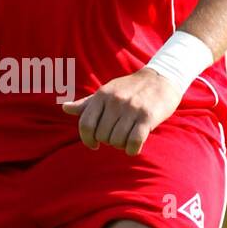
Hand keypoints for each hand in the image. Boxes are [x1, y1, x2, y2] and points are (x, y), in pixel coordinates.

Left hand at [61, 68, 182, 154]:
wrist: (162, 78)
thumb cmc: (130, 88)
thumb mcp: (107, 91)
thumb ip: (86, 103)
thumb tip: (64, 108)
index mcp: (102, 95)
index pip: (85, 125)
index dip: (87, 140)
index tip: (94, 144)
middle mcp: (115, 101)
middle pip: (102, 136)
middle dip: (109, 141)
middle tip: (118, 135)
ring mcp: (131, 108)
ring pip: (117, 141)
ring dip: (121, 145)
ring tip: (127, 138)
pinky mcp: (147, 117)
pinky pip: (134, 142)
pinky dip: (132, 150)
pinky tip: (134, 146)